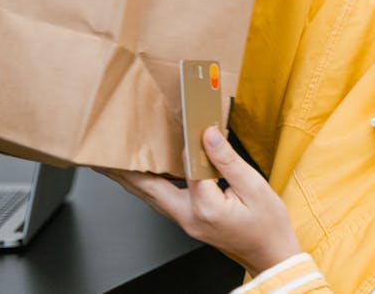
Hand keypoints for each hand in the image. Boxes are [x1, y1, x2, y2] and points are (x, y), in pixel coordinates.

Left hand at [98, 127, 301, 275]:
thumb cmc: (267, 225)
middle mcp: (189, 217)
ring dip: (131, 180)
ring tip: (113, 164)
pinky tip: (143, 176)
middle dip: (125, 171)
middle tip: (103, 156)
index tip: (184, 119)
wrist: (271, 255)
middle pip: (148, 190)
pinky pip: (161, 201)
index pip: (187, 167)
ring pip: (151, 198)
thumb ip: (228, 160)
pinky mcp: (189, 222)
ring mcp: (187, 222)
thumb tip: (208, 136)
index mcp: (206, 207)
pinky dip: (147, 186)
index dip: (186, 142)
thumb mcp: (255, 187)